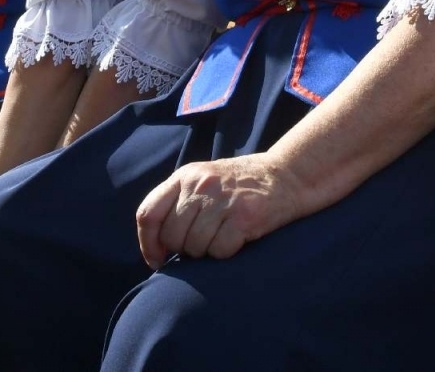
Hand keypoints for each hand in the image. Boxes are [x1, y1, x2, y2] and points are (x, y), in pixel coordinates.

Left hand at [135, 153, 303, 268]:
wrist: (287, 175)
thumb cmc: (239, 186)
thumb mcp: (203, 179)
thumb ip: (178, 202)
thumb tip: (155, 245)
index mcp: (185, 176)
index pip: (148, 214)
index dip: (147, 243)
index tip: (157, 259)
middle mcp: (200, 184)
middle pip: (171, 236)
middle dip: (183, 250)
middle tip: (201, 244)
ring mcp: (222, 200)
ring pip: (194, 247)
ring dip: (206, 252)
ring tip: (220, 237)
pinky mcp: (244, 217)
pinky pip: (219, 251)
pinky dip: (226, 252)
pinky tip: (236, 239)